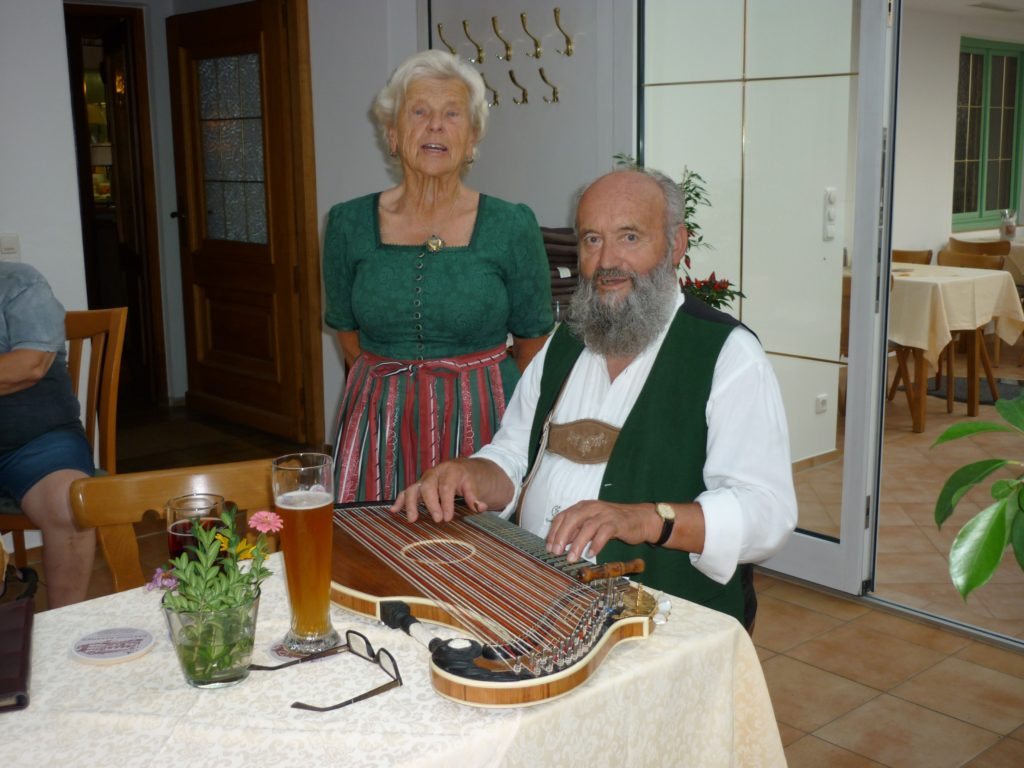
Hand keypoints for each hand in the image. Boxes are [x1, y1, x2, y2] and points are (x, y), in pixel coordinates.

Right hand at [390, 459, 489, 523]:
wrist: (461, 468)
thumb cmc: (467, 479)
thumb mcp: (474, 485)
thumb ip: (475, 496)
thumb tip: (480, 507)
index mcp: (450, 471)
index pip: (446, 487)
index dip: (446, 503)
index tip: (448, 518)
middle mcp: (435, 474)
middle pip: (429, 486)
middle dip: (431, 504)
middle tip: (437, 520)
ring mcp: (424, 480)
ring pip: (414, 488)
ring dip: (411, 504)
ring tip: (412, 519)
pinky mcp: (418, 486)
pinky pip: (406, 491)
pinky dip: (400, 501)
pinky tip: (394, 511)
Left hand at [545, 501, 659, 562]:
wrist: (640, 519)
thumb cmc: (613, 523)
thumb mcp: (592, 525)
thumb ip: (577, 531)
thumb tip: (560, 543)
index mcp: (583, 507)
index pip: (563, 516)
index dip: (554, 531)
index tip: (549, 547)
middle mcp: (592, 508)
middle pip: (573, 519)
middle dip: (562, 536)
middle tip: (556, 552)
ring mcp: (605, 514)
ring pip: (588, 526)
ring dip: (577, 543)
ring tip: (571, 557)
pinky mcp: (617, 523)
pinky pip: (604, 533)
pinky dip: (596, 544)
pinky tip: (591, 554)